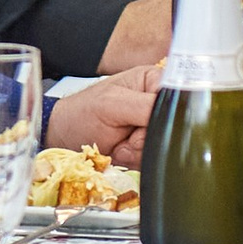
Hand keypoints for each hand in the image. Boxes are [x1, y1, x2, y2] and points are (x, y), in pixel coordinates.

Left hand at [47, 65, 162, 162]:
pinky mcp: (148, 149)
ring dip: (138, 152)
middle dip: (145, 139)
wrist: (65, 140)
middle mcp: (158, 104)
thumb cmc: (82, 114)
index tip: (141, 122)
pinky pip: (154, 161)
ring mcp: (153, 129)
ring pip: (163, 148)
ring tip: (118, 144)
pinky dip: (135, 161)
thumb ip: (144, 106)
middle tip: (124, 135)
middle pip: (172, 129)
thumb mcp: (111, 104)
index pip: (178, 100)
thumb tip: (171, 117)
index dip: (163, 117)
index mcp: (154, 82)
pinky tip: (120, 153)